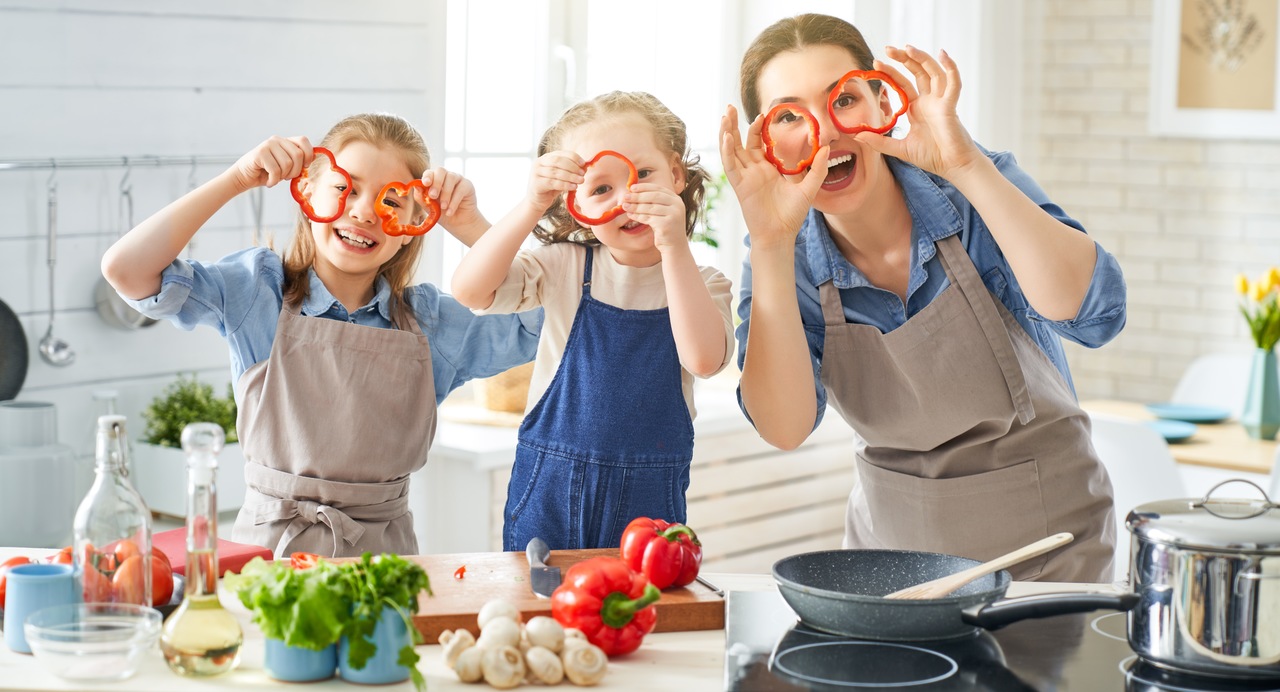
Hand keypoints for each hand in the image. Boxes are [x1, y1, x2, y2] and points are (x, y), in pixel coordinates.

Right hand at [228, 136, 310, 192]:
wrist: (244, 177)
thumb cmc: (267, 173)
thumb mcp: (286, 167)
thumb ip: (299, 161)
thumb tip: (314, 156)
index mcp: (285, 141)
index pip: (303, 140)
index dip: (308, 154)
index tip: (305, 167)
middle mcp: (277, 140)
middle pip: (298, 154)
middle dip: (295, 171)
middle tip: (286, 177)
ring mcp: (267, 145)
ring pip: (287, 164)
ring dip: (283, 177)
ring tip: (275, 178)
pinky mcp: (260, 153)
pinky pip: (275, 170)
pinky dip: (274, 181)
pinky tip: (269, 182)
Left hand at [423, 167, 486, 240]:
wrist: (458, 224)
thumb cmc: (442, 214)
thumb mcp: (429, 207)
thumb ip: (422, 197)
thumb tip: (416, 187)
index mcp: (434, 179)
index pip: (430, 172)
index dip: (427, 176)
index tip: (425, 183)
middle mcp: (446, 176)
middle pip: (441, 171)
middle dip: (436, 183)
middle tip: (433, 196)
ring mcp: (458, 179)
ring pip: (451, 177)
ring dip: (446, 193)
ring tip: (443, 207)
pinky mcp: (468, 186)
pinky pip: (461, 189)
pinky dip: (454, 201)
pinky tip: (450, 211)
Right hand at [527, 150, 583, 211]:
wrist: (538, 201)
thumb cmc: (551, 187)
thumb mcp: (562, 177)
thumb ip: (571, 171)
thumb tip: (585, 167)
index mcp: (546, 157)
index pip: (561, 153)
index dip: (574, 157)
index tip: (583, 164)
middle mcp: (539, 163)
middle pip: (558, 161)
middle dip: (572, 167)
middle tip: (582, 174)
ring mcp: (536, 173)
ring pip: (555, 172)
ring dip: (570, 176)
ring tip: (580, 181)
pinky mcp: (536, 184)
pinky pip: (552, 183)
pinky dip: (565, 184)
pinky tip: (573, 187)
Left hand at [622, 184, 687, 255]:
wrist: (675, 246)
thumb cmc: (665, 227)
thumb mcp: (661, 212)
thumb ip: (653, 202)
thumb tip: (632, 192)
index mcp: (676, 199)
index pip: (658, 188)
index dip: (644, 187)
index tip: (631, 187)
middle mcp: (677, 205)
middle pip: (654, 196)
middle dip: (638, 196)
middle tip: (625, 197)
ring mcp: (674, 215)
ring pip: (650, 208)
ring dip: (635, 206)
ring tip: (625, 206)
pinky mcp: (667, 224)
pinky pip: (648, 218)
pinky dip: (638, 216)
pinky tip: (630, 215)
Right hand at [719, 105, 828, 248]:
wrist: (781, 234)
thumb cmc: (792, 215)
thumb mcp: (809, 188)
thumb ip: (817, 168)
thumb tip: (827, 148)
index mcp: (767, 169)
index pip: (758, 143)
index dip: (758, 128)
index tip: (762, 114)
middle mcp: (753, 171)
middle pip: (740, 142)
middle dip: (734, 125)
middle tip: (731, 107)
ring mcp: (745, 177)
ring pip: (731, 150)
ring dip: (726, 132)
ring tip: (724, 115)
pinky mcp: (740, 185)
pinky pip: (731, 165)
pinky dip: (727, 150)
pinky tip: (727, 136)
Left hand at [854, 46, 983, 180]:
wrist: (952, 167)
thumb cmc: (932, 157)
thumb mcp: (899, 148)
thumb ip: (879, 142)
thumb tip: (856, 135)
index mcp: (917, 108)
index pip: (902, 84)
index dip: (891, 72)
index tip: (876, 63)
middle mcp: (929, 101)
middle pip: (917, 72)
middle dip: (903, 59)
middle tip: (888, 49)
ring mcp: (940, 102)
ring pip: (933, 72)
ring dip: (921, 58)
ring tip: (907, 48)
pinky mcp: (950, 107)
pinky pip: (953, 84)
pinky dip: (951, 68)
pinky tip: (943, 55)